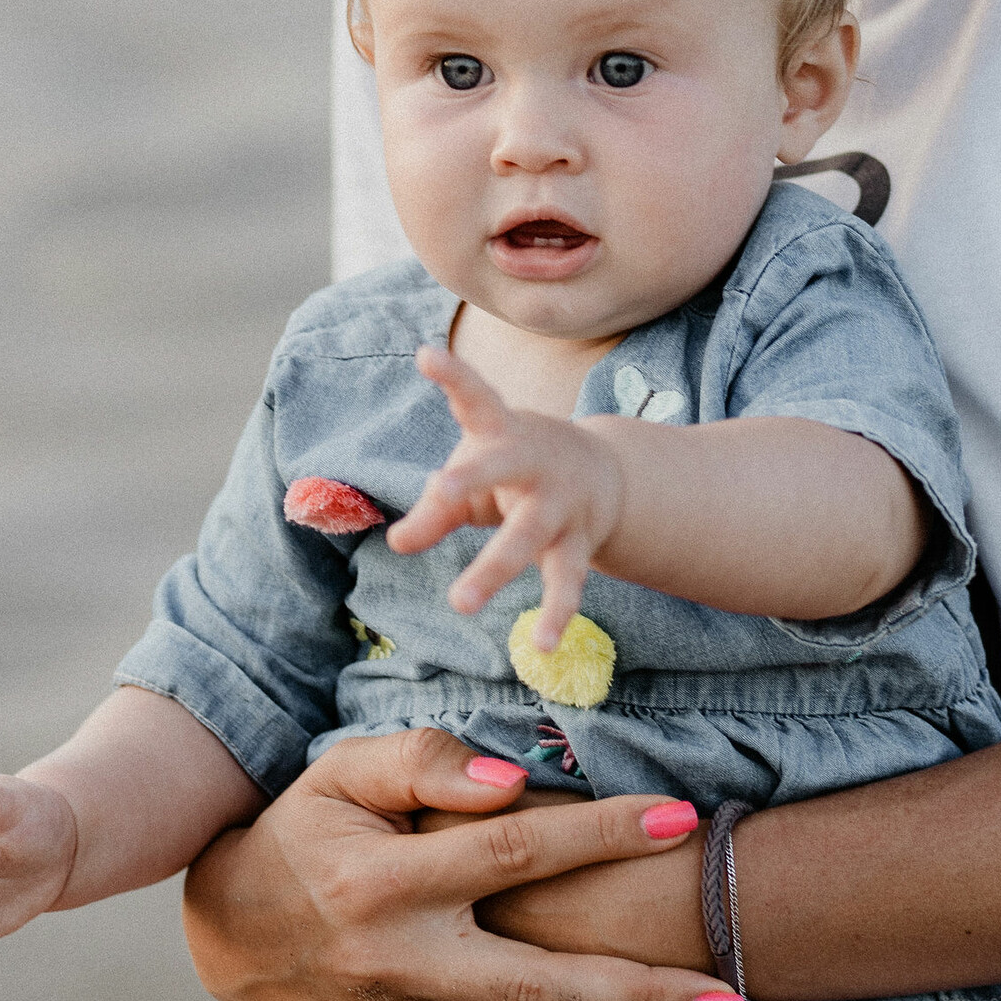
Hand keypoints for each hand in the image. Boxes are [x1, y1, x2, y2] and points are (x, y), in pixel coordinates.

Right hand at [181, 728, 743, 1000]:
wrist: (225, 930)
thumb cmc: (305, 832)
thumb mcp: (345, 770)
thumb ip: (425, 761)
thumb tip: (513, 779)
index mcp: (386, 878)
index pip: (514, 852)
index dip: (601, 833)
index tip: (680, 818)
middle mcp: (394, 963)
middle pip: (539, 989)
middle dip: (643, 994)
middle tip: (731, 993)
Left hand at [388, 345, 623, 647]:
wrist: (603, 472)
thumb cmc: (513, 467)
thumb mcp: (476, 472)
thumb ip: (437, 507)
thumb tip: (397, 543)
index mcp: (502, 431)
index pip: (475, 396)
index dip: (452, 376)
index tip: (425, 354)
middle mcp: (533, 462)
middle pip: (502, 468)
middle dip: (473, 479)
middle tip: (440, 491)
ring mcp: (559, 504)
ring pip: (527, 536)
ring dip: (494, 569)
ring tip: (460, 601)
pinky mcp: (578, 543)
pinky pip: (566, 581)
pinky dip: (556, 614)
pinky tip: (542, 646)